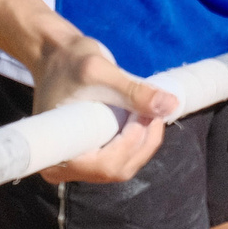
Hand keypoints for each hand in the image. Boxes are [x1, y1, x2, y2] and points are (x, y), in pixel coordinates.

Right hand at [30, 32, 180, 183]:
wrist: (57, 59)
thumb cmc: (69, 62)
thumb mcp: (100, 71)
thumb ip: (133, 91)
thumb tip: (171, 106)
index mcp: (56, 153)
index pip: (105, 166)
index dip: (131, 144)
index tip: (142, 113)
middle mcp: (64, 167)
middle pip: (119, 169)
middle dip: (144, 140)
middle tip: (153, 109)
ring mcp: (80, 164)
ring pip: (125, 165)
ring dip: (145, 139)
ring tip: (148, 109)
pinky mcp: (91, 155)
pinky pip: (123, 157)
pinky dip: (139, 138)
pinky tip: (143, 116)